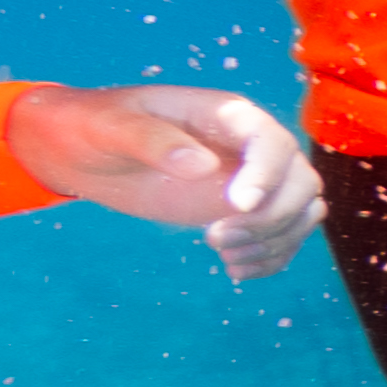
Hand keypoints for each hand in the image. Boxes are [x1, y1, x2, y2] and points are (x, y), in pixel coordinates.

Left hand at [5, 83, 323, 278]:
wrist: (84, 151)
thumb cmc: (94, 126)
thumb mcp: (112, 127)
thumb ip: (153, 141)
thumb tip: (201, 166)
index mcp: (225, 115)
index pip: (271, 141)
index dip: (266, 174)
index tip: (235, 206)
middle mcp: (250, 146)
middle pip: (300, 180)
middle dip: (270, 217)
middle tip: (215, 239)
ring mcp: (252, 179)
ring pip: (302, 210)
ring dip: (275, 241)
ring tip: (227, 259)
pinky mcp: (244, 211)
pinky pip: (285, 234)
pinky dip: (271, 258)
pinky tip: (235, 271)